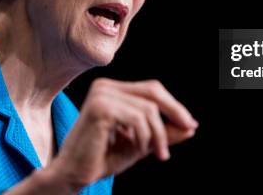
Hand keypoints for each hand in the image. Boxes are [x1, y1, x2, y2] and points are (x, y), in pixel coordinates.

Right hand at [44, 78, 197, 190]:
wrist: (72, 175)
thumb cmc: (102, 159)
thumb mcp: (140, 143)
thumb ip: (163, 133)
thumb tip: (190, 127)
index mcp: (111, 89)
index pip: (152, 89)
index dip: (174, 106)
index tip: (189, 125)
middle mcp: (104, 86)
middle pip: (153, 91)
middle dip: (174, 112)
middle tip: (188, 131)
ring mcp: (101, 95)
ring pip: (148, 109)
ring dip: (157, 135)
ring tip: (153, 152)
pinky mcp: (100, 108)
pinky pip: (137, 119)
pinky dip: (144, 138)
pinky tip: (137, 150)